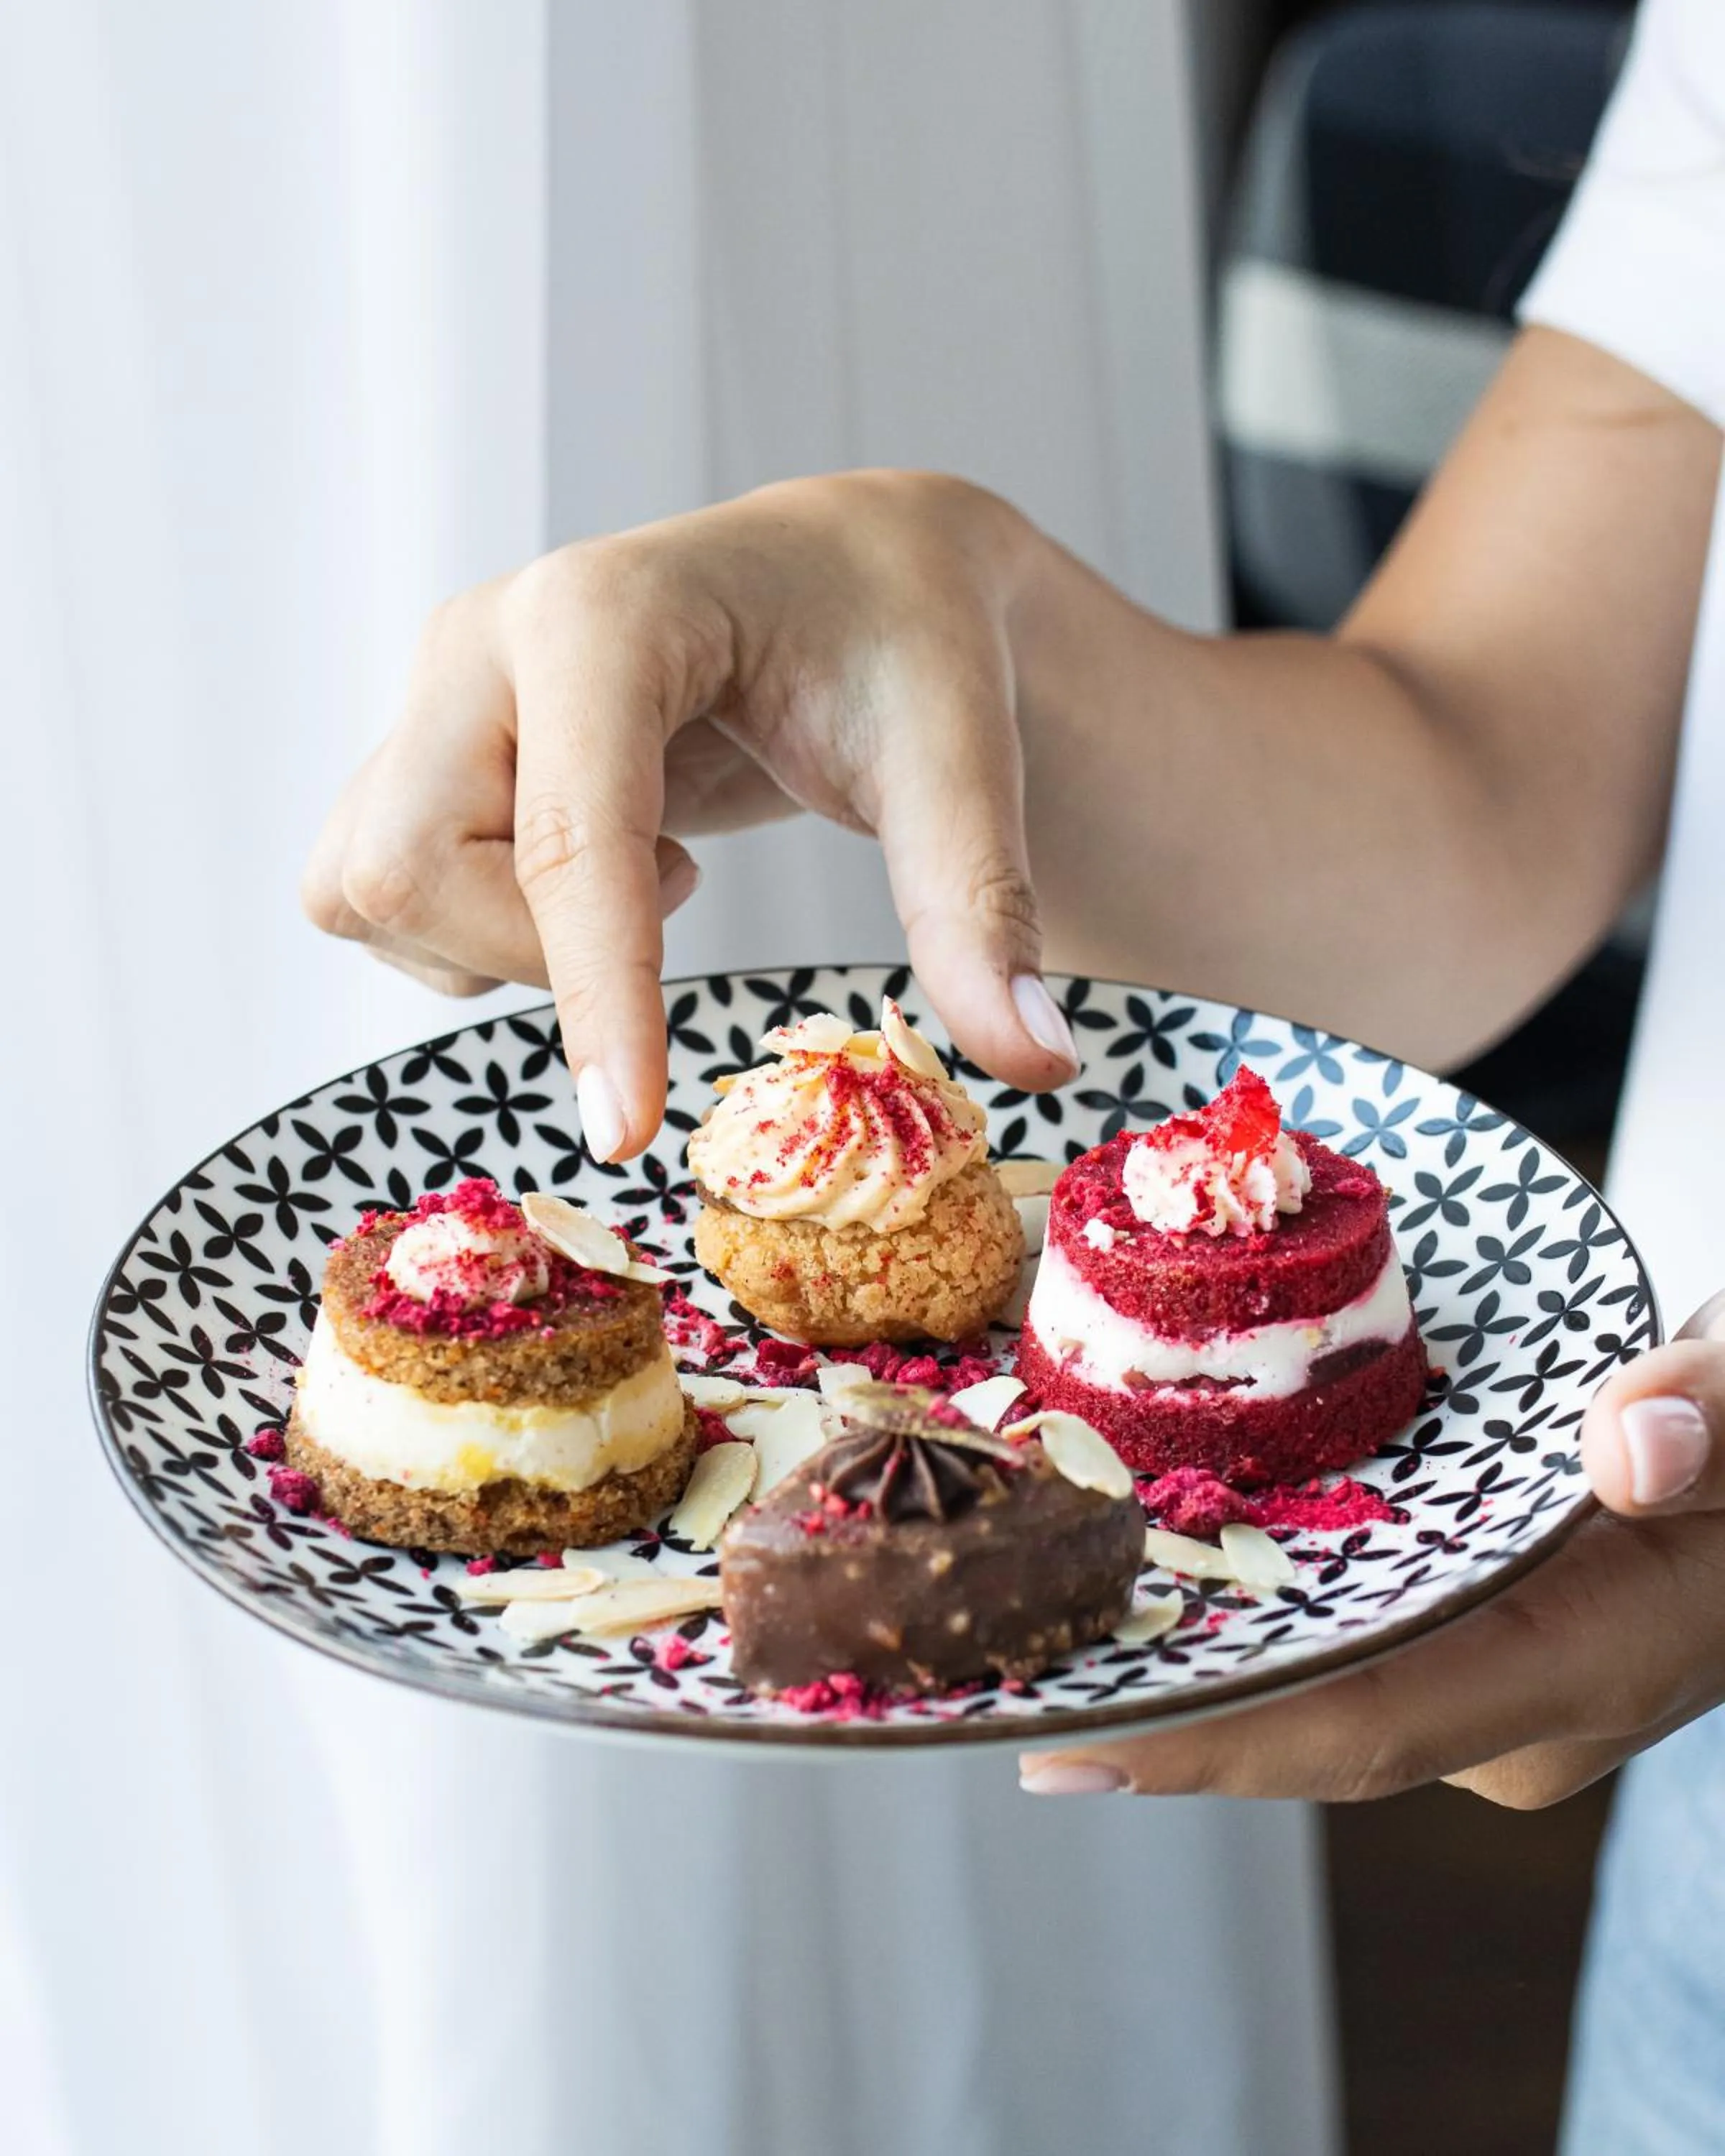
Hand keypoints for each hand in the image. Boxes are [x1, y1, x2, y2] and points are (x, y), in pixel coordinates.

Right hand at [301, 472, 1078, 1158]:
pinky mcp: (421, 743)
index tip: (627, 1138)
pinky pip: (372, 892)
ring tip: (647, 859)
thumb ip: (982, 909)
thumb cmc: (901, 645)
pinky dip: (470, 931)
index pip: (569, 839)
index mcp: (602, 612)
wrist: (853, 574)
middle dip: (531, 952)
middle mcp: (480, 638)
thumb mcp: (962, 762)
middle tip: (683, 891)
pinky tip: (592, 871)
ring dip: (499, 938)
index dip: (594, 999)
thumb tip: (1036, 1062)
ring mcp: (435, 689)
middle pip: (406, 868)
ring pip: (368, 889)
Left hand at [1020, 1292, 1724, 1808]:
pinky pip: (1322, 1642)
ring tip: (1005, 1621)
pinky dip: (1225, 1609)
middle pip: (1299, 1720)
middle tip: (979, 1668)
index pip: (1368, 1729)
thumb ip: (1716, 1413)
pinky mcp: (1455, 1631)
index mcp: (1581, 1666)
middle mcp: (1510, 1705)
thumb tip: (1638, 1445)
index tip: (1062, 1745)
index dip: (1212, 1745)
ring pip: (1299, 1682)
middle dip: (1146, 1704)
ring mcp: (1480, 1678)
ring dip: (1165, 1657)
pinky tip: (1116, 1567)